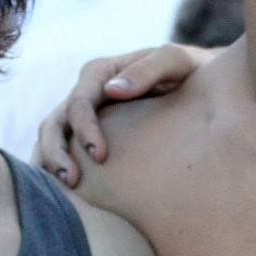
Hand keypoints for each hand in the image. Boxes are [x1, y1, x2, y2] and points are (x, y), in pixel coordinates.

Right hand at [33, 44, 204, 186]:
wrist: (204, 85)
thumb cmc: (192, 72)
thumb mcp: (177, 62)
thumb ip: (148, 69)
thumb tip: (112, 91)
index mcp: (101, 73)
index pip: (80, 102)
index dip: (84, 130)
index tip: (100, 157)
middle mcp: (88, 93)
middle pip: (54, 122)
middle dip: (56, 151)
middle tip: (72, 181)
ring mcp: (88, 115)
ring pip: (52, 138)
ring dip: (52, 163)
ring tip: (68, 188)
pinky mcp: (93, 134)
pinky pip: (66, 151)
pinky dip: (59, 168)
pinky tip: (71, 193)